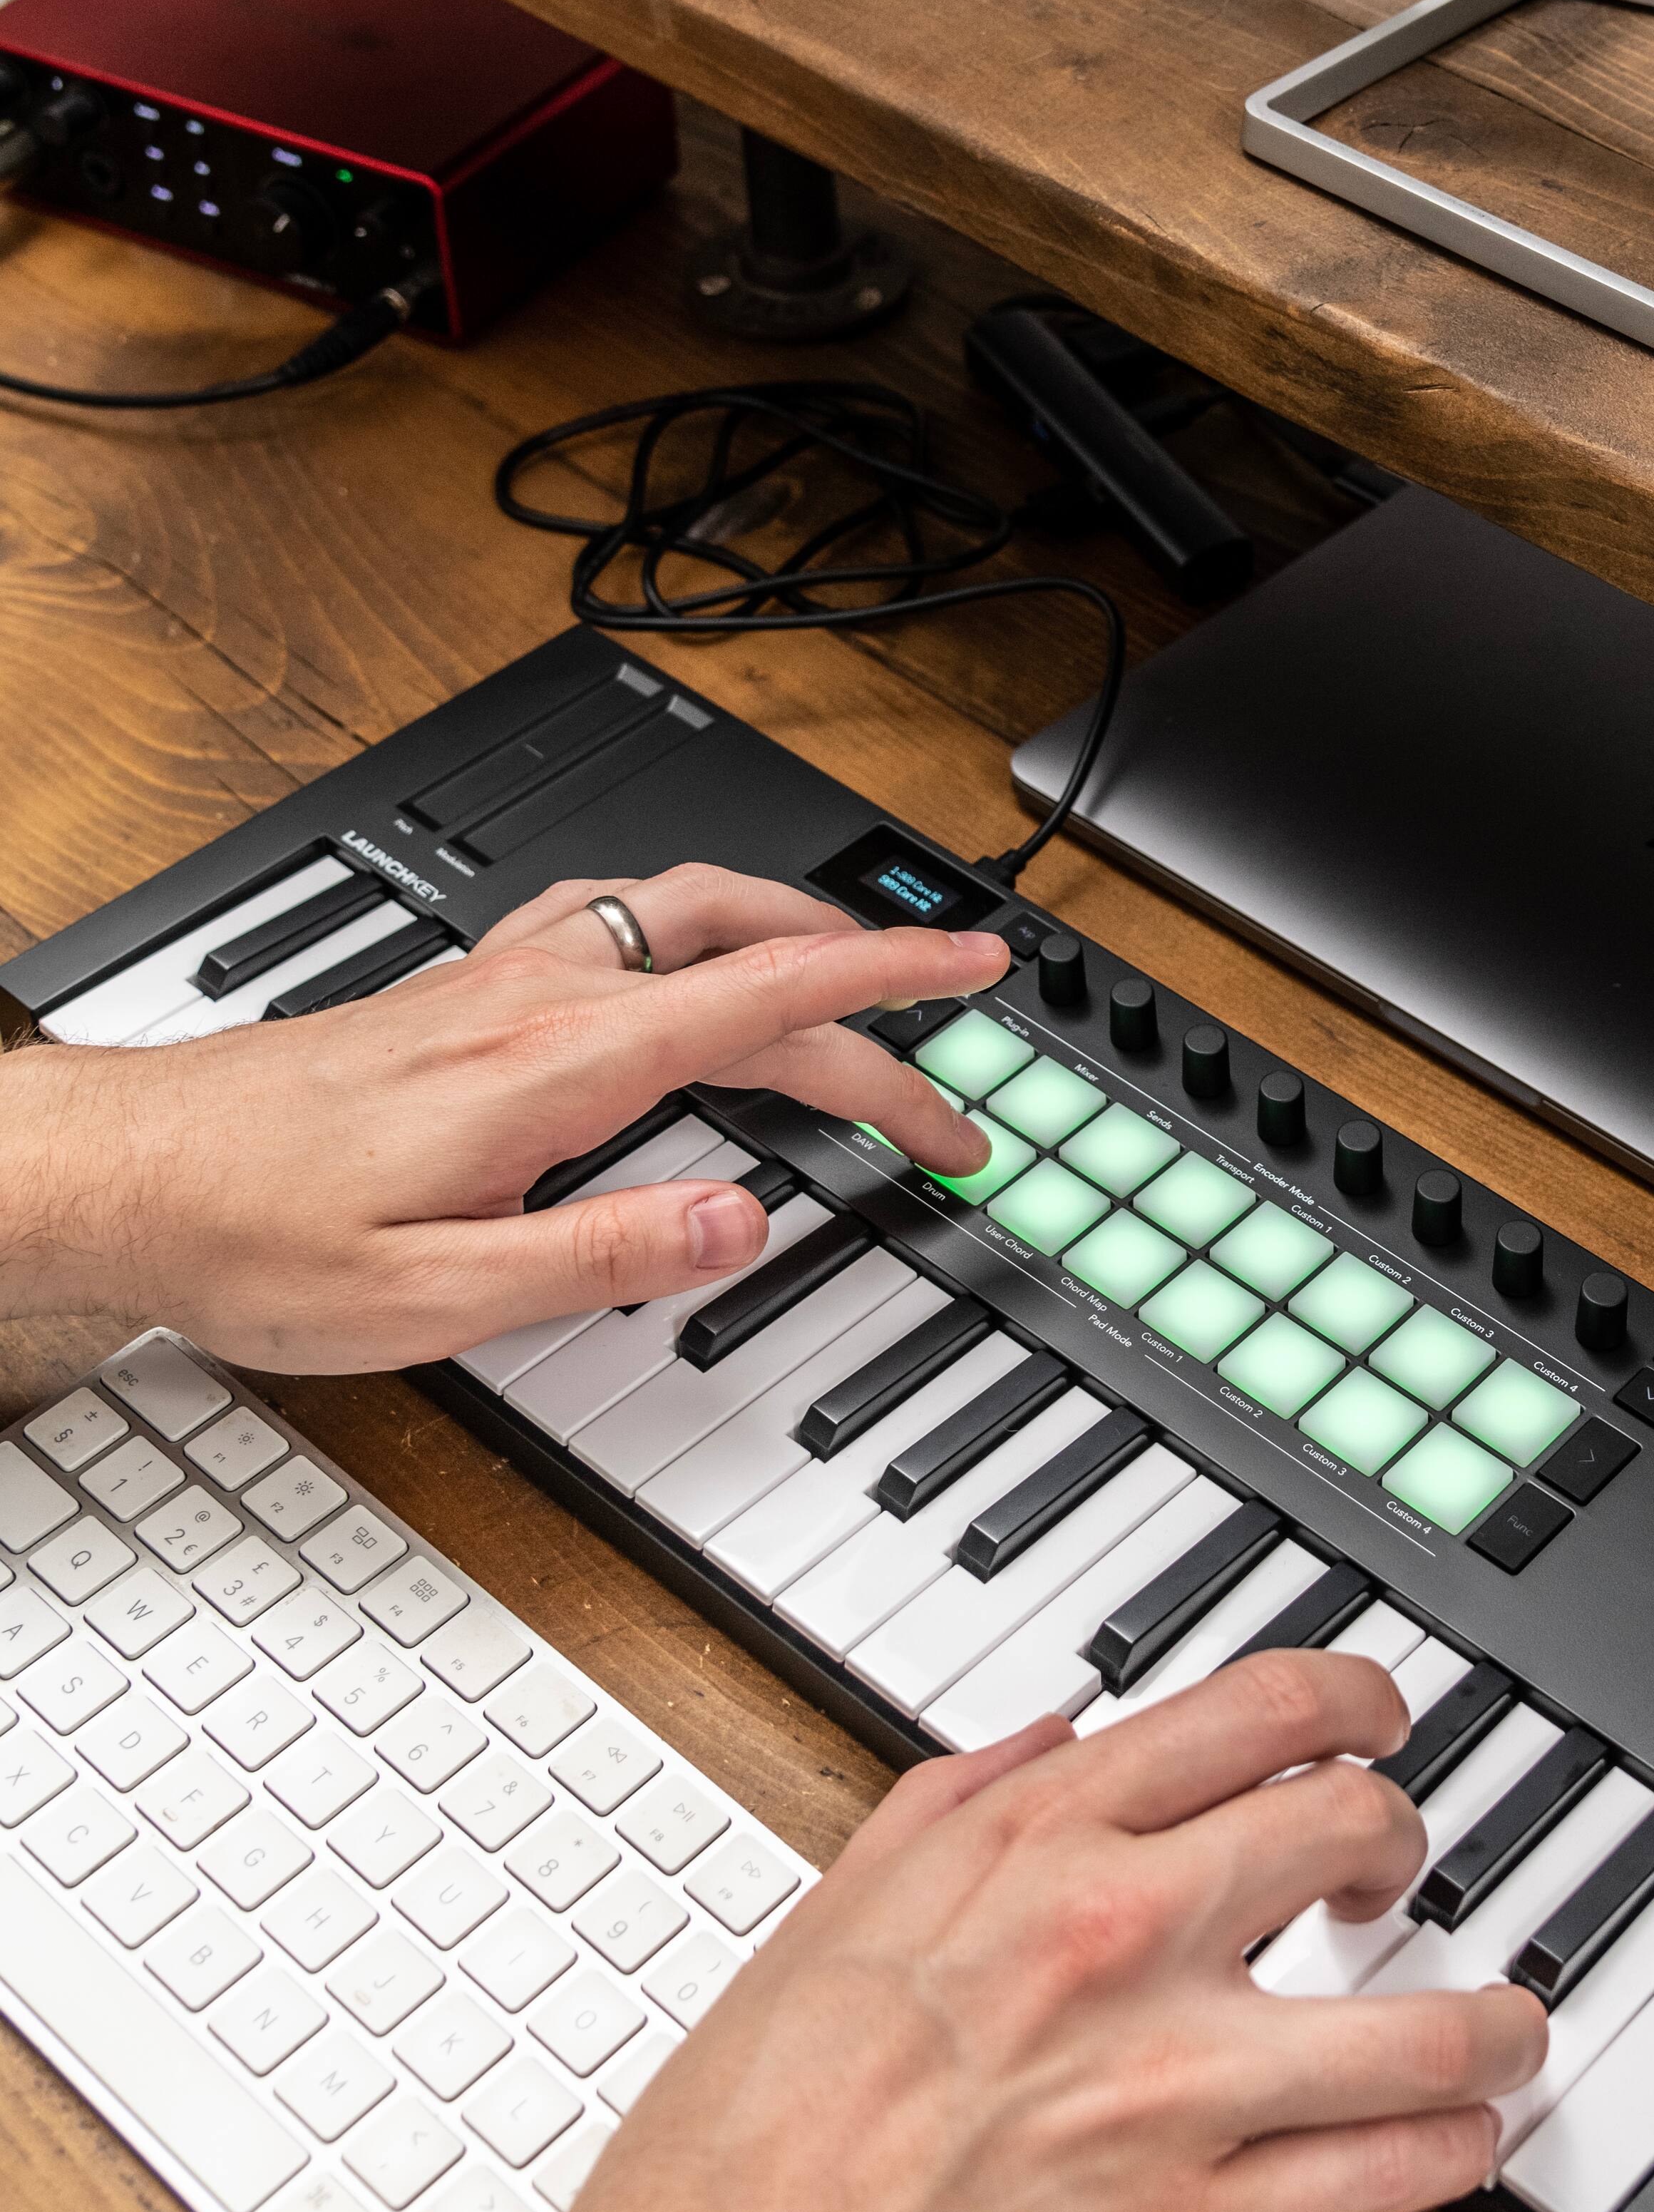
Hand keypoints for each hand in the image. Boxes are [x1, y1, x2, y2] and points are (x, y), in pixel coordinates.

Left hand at [5, 860, 1008, 1367]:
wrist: (122, 1174)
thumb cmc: (252, 1236)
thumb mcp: (437, 1297)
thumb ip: (605, 1256)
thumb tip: (747, 1220)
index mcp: (554, 1068)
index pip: (764, 997)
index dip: (888, 982)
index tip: (973, 970)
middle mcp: (534, 1001)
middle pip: (749, 968)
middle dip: (871, 1013)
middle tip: (944, 1093)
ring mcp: (494, 984)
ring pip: (680, 913)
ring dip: (787, 933)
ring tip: (854, 973)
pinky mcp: (458, 994)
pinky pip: (610, 923)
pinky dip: (692, 928)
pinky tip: (685, 958)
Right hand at [290, 1652, 1545, 2211]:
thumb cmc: (755, 2123)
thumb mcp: (840, 1900)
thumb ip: (960, 1796)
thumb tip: (1058, 1738)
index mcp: (1039, 1843)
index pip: (1260, 1709)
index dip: (1350, 1700)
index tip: (1372, 1721)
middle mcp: (1127, 1937)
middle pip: (1358, 1829)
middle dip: (1405, 1837)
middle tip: (1397, 1868)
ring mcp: (1177, 2088)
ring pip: (1425, 2026)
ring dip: (1497, 2020)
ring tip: (1508, 2026)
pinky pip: (1385, 2176)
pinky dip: (1454, 2150)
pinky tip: (1465, 2139)